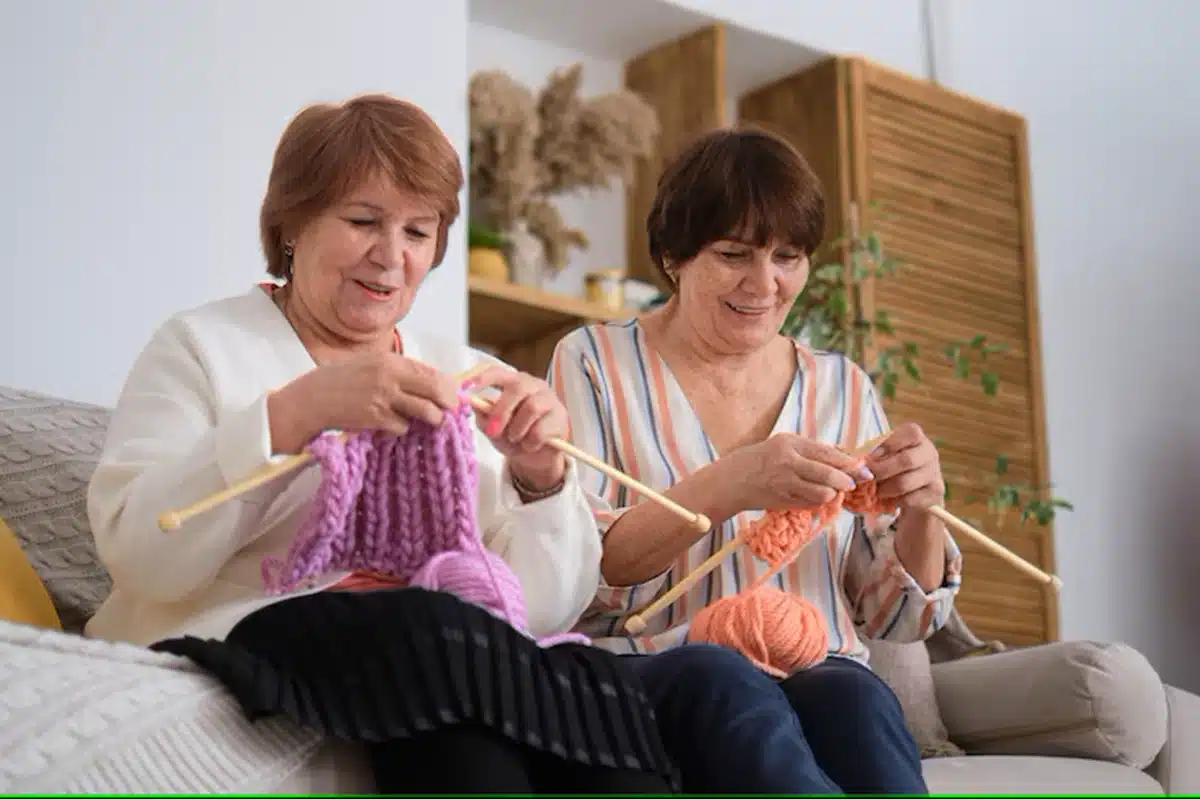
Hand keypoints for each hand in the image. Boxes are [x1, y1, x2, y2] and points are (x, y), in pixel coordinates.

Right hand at [268, 352, 459, 452]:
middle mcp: (388, 377)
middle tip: (449, 412)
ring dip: (430, 419)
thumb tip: (428, 384)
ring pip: (424, 411)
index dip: (447, 386)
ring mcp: (383, 398)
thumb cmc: (339, 382)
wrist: (309, 400)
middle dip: (447, 404)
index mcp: (388, 360)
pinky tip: (390, 426)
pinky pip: (402, 427)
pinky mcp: (375, 419)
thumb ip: (396, 372)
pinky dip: (401, 428)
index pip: (430, 372)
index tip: (454, 396)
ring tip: (429, 422)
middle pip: (433, 390)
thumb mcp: (369, 366)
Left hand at [470, 364, 568, 491]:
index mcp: (513, 383)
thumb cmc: (512, 436)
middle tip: (493, 431)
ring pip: (531, 408)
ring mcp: (549, 399)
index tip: (468, 386)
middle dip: (502, 411)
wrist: (535, 457)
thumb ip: (484, 416)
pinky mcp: (560, 418)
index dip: (484, 377)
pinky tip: (530, 445)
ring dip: (517, 429)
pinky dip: (530, 442)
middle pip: (517, 388)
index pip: (499, 372)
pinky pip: (542, 429)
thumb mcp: (492, 429)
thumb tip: (472, 404)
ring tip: (515, 439)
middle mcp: (533, 385)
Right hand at [725, 432, 868, 510]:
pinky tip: (817, 498)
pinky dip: (818, 502)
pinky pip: (810, 503)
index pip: (827, 453)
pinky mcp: (782, 501)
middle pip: (828, 474)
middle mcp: (788, 462)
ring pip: (822, 493)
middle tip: (854, 484)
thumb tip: (843, 455)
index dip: (849, 463)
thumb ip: (811, 450)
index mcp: (790, 444)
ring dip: (833, 494)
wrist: (732, 480)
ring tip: (834, 492)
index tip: (863, 469)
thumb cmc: (760, 459)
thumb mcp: (783, 445)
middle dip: (847, 481)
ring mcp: (785, 483)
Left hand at [865, 422, 943, 510]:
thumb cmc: (893, 466)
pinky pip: (910, 499)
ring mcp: (934, 473)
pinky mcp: (935, 493)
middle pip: (907, 460)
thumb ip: (875, 451)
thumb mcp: (886, 454)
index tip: (870, 456)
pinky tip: (887, 499)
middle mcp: (930, 452)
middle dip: (881, 470)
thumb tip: (857, 460)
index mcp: (917, 437)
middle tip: (866, 476)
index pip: (910, 433)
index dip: (888, 444)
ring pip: (905, 482)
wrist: (916, 491)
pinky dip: (894, 501)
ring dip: (884, 488)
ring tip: (874, 491)